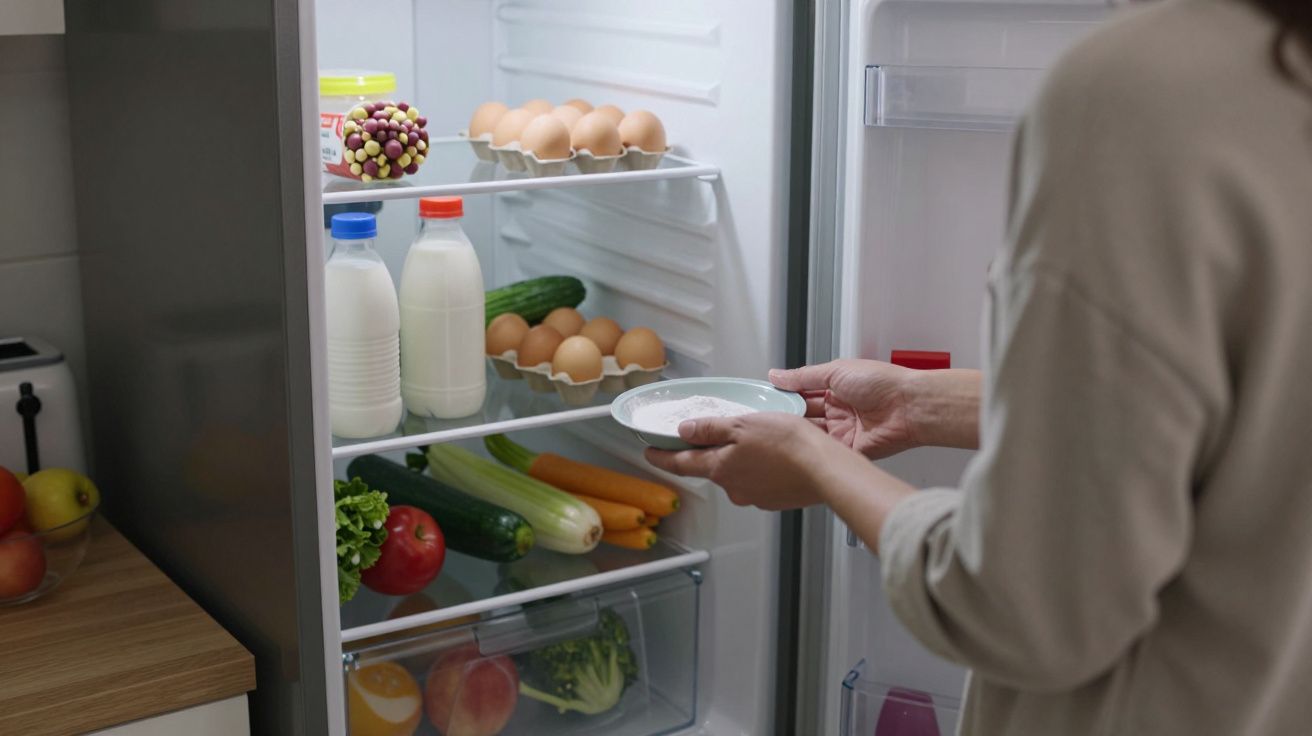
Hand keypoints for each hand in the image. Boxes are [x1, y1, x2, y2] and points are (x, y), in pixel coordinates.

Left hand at [644, 412, 827, 510]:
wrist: (824, 470)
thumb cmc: (787, 443)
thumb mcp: (742, 424)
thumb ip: (709, 429)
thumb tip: (682, 431)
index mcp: (719, 467)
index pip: (681, 464)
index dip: (662, 457)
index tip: (649, 453)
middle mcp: (732, 488)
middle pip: (712, 468)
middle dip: (712, 453)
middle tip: (721, 434)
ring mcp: (753, 496)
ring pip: (737, 475)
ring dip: (740, 460)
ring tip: (760, 441)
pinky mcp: (773, 500)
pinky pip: (758, 482)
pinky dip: (760, 470)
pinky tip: (775, 457)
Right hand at [769, 360, 918, 458]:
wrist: (909, 406)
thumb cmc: (882, 382)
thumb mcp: (835, 371)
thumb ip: (803, 376)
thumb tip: (777, 375)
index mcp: (836, 388)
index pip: (802, 393)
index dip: (784, 396)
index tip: (764, 400)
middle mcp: (838, 410)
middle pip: (804, 415)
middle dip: (787, 415)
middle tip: (766, 417)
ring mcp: (843, 431)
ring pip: (811, 434)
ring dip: (797, 431)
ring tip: (777, 429)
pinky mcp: (849, 450)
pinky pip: (825, 451)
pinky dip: (811, 448)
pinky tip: (796, 445)